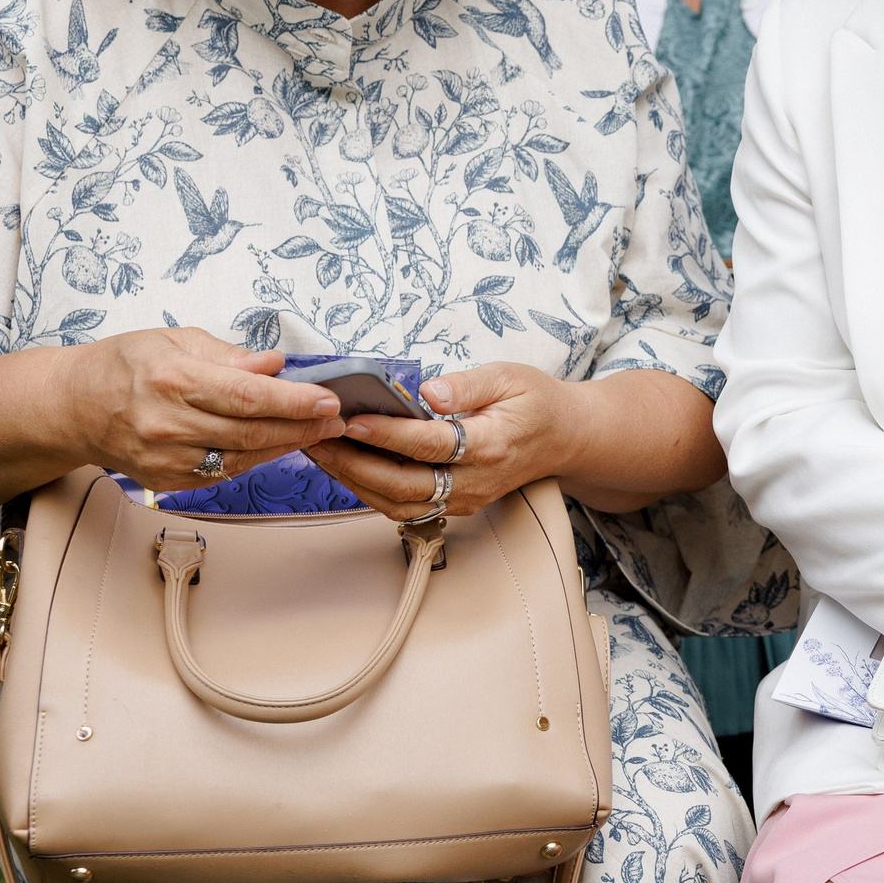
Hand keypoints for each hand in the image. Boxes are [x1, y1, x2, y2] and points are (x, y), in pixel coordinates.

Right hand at [57, 328, 344, 491]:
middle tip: (337, 418)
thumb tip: (274, 365)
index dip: (294, 401)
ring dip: (287, 445)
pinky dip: (256, 458)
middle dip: (302, 426)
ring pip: (242, 458)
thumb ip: (228, 355)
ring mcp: (165, 459)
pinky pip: (223, 472)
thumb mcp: (175, 340)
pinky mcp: (166, 481)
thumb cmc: (124, 365)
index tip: (328, 398)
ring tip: (320, 431)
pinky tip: (279, 444)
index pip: (247, 396)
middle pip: (251, 432)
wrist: (71, 407)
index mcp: (171, 380)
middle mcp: (167, 424)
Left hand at [305, 362, 572, 521]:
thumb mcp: (510, 376)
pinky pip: (406, 506)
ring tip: (321, 451)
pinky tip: (347, 466)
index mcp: (492, 444)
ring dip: (355, 482)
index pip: (430, 445)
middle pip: (405, 484)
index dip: (387, 435)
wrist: (566, 437)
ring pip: (400, 503)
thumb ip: (468, 384)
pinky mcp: (456, 504)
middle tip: (317, 438)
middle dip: (355, 464)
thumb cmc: (536, 401)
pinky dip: (370, 490)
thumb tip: (427, 392)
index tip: (349, 419)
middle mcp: (476, 479)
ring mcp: (466, 498)